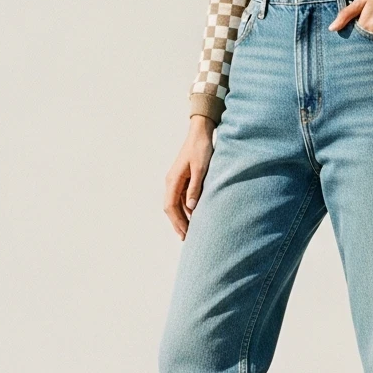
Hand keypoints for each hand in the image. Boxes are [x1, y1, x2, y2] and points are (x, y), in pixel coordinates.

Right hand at [164, 115, 215, 237]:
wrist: (200, 133)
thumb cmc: (201, 149)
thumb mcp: (201, 169)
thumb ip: (195, 188)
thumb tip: (191, 208)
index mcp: (173, 180)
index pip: (170, 207)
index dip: (177, 222)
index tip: (185, 234)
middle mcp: (171, 182)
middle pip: (171, 208)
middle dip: (178, 224)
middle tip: (186, 238)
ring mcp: (176, 180)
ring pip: (176, 204)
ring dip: (182, 218)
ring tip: (190, 231)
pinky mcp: (183, 179)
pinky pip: (182, 198)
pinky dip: (186, 209)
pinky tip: (194, 216)